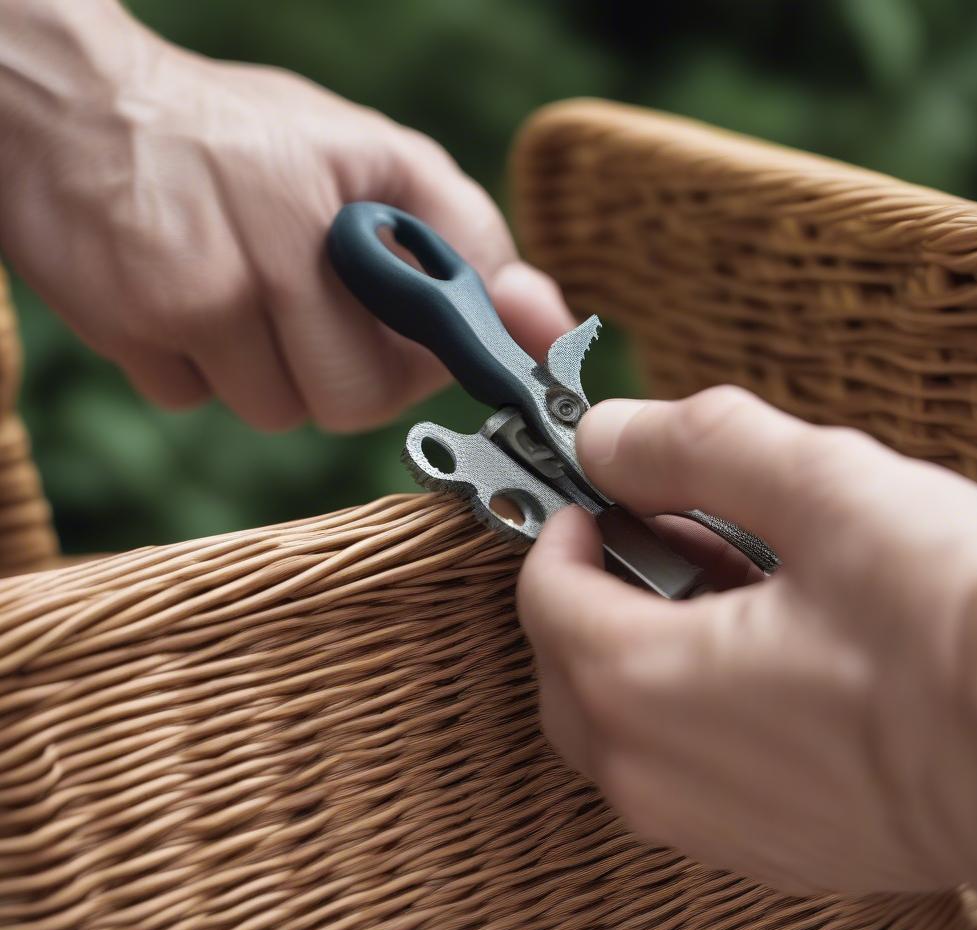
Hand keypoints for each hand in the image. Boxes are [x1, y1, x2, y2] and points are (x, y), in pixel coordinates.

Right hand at [0, 1, 570, 430]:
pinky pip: (194, 400)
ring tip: (237, 296)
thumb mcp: (370, 155)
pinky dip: (194, 368)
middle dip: (344, 376)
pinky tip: (177, 303)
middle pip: (352, 402)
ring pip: (274, 411)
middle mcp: (282, 248)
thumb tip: (539, 320)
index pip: (436, 344)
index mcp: (356, 201)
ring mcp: (200, 292)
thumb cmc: (242, 142)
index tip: (425, 352)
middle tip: (314, 319)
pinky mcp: (131, 327)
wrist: (73, 108)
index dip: (434, 360)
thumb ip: (461, 237)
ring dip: (265, 373)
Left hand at [519, 387, 976, 900]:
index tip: (610, 499)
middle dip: (599, 587)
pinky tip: (772, 660)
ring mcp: (701, 826)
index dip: (566, 530)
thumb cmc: (957, 628)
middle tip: (675, 536)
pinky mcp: (759, 850)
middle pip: (564, 662)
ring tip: (739, 588)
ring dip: (643, 644)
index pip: (542, 594)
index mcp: (639, 684)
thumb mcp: (822, 490)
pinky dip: (685, 703)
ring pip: (614, 721)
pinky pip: (674, 767)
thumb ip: (693, 448)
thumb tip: (605, 436)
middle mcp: (649, 774)